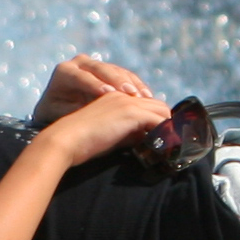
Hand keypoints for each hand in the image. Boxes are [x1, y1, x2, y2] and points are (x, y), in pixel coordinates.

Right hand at [28, 86, 174, 166]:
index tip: (165, 133)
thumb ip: (127, 133)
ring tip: (174, 142)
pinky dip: (166, 131)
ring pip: (161, 110)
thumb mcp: (109, 134)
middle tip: (175, 138)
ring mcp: (127, 102)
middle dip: (167, 121)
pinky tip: (168, 143)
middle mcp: (123, 96)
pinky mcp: (130, 112)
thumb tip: (146, 138)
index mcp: (115, 97)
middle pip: (158, 104)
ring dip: (169, 126)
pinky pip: (158, 119)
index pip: (146, 103)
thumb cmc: (82, 142)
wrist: (65, 141)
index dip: (157, 118)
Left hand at [32, 55, 148, 126]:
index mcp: (64, 71)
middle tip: (129, 93)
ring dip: (130, 83)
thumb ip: (77, 111)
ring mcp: (96, 64)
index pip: (82, 76)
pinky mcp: (109, 70)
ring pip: (116, 70)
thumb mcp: (61, 113)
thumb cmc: (57, 115)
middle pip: (101, 69)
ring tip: (142, 97)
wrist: (59, 110)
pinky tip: (146, 97)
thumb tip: (95, 116)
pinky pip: (125, 75)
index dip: (95, 85)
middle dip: (116, 81)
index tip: (108, 94)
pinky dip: (136, 85)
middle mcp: (80, 63)